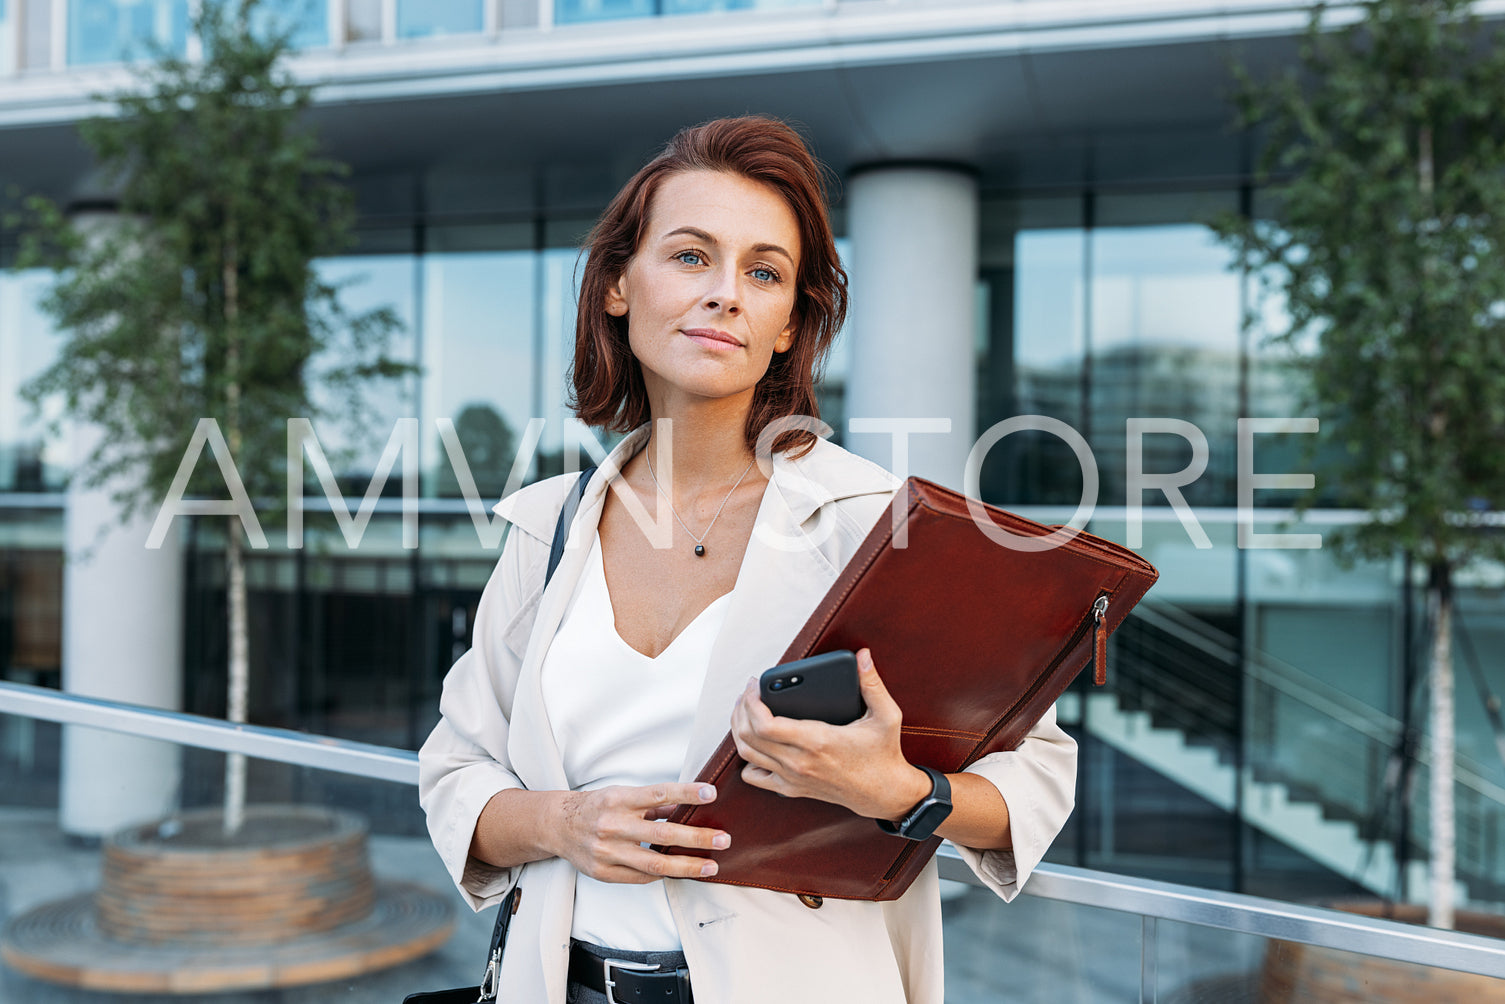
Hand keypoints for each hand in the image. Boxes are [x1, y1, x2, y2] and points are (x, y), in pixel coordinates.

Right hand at [551, 782, 729, 883]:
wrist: (558, 826)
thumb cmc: (595, 807)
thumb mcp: (622, 795)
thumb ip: (654, 803)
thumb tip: (688, 806)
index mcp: (618, 799)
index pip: (658, 794)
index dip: (686, 793)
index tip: (711, 793)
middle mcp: (612, 825)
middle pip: (661, 834)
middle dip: (696, 838)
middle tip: (723, 839)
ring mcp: (607, 851)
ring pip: (654, 864)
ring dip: (687, 866)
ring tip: (711, 866)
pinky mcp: (604, 872)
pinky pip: (640, 878)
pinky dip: (662, 874)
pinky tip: (680, 872)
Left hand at [731, 648, 930, 820]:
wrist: (885, 794)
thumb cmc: (884, 754)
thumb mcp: (886, 716)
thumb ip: (872, 684)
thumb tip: (863, 655)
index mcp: (817, 741)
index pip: (765, 724)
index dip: (751, 702)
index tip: (754, 684)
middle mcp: (799, 762)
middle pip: (749, 736)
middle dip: (741, 709)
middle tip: (748, 692)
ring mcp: (792, 778)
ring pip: (747, 754)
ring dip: (739, 729)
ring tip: (746, 711)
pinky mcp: (791, 789)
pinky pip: (755, 776)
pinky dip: (748, 759)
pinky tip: (756, 742)